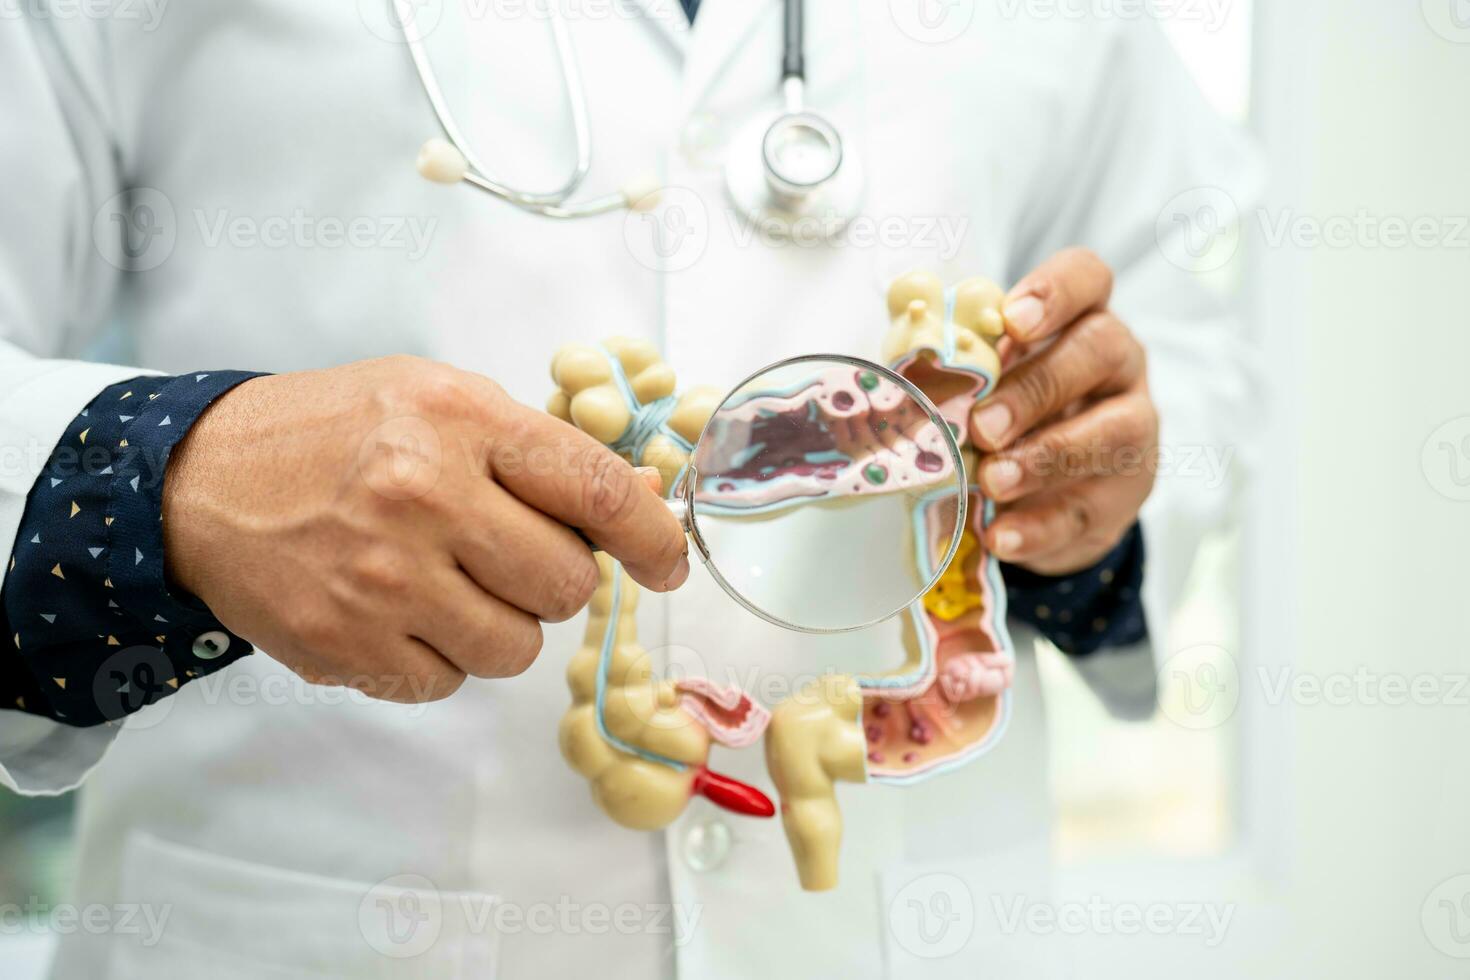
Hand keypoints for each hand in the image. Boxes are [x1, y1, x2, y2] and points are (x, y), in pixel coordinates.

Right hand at [163, 355, 688, 703]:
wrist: (197, 482)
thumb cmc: (332, 433)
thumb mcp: (435, 399)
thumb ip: (534, 450)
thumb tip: (636, 505)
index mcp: (457, 420)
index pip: (594, 489)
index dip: (652, 536)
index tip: (668, 563)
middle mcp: (423, 498)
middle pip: (563, 584)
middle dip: (555, 580)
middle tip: (509, 555)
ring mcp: (382, 581)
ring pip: (515, 648)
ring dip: (501, 626)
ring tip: (450, 583)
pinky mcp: (347, 647)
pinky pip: (448, 683)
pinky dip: (441, 658)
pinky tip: (402, 612)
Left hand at [969, 248, 1156, 575]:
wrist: (1052, 494)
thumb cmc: (1009, 412)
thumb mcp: (987, 377)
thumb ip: (956, 360)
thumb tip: (894, 346)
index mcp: (1080, 318)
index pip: (1087, 279)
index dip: (1056, 291)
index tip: (1013, 320)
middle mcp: (1117, 364)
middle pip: (1098, 351)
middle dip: (1036, 387)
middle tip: (983, 424)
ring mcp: (1131, 429)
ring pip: (1109, 433)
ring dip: (1044, 458)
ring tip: (991, 481)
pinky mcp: (1123, 495)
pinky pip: (1087, 508)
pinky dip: (1040, 526)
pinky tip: (1001, 534)